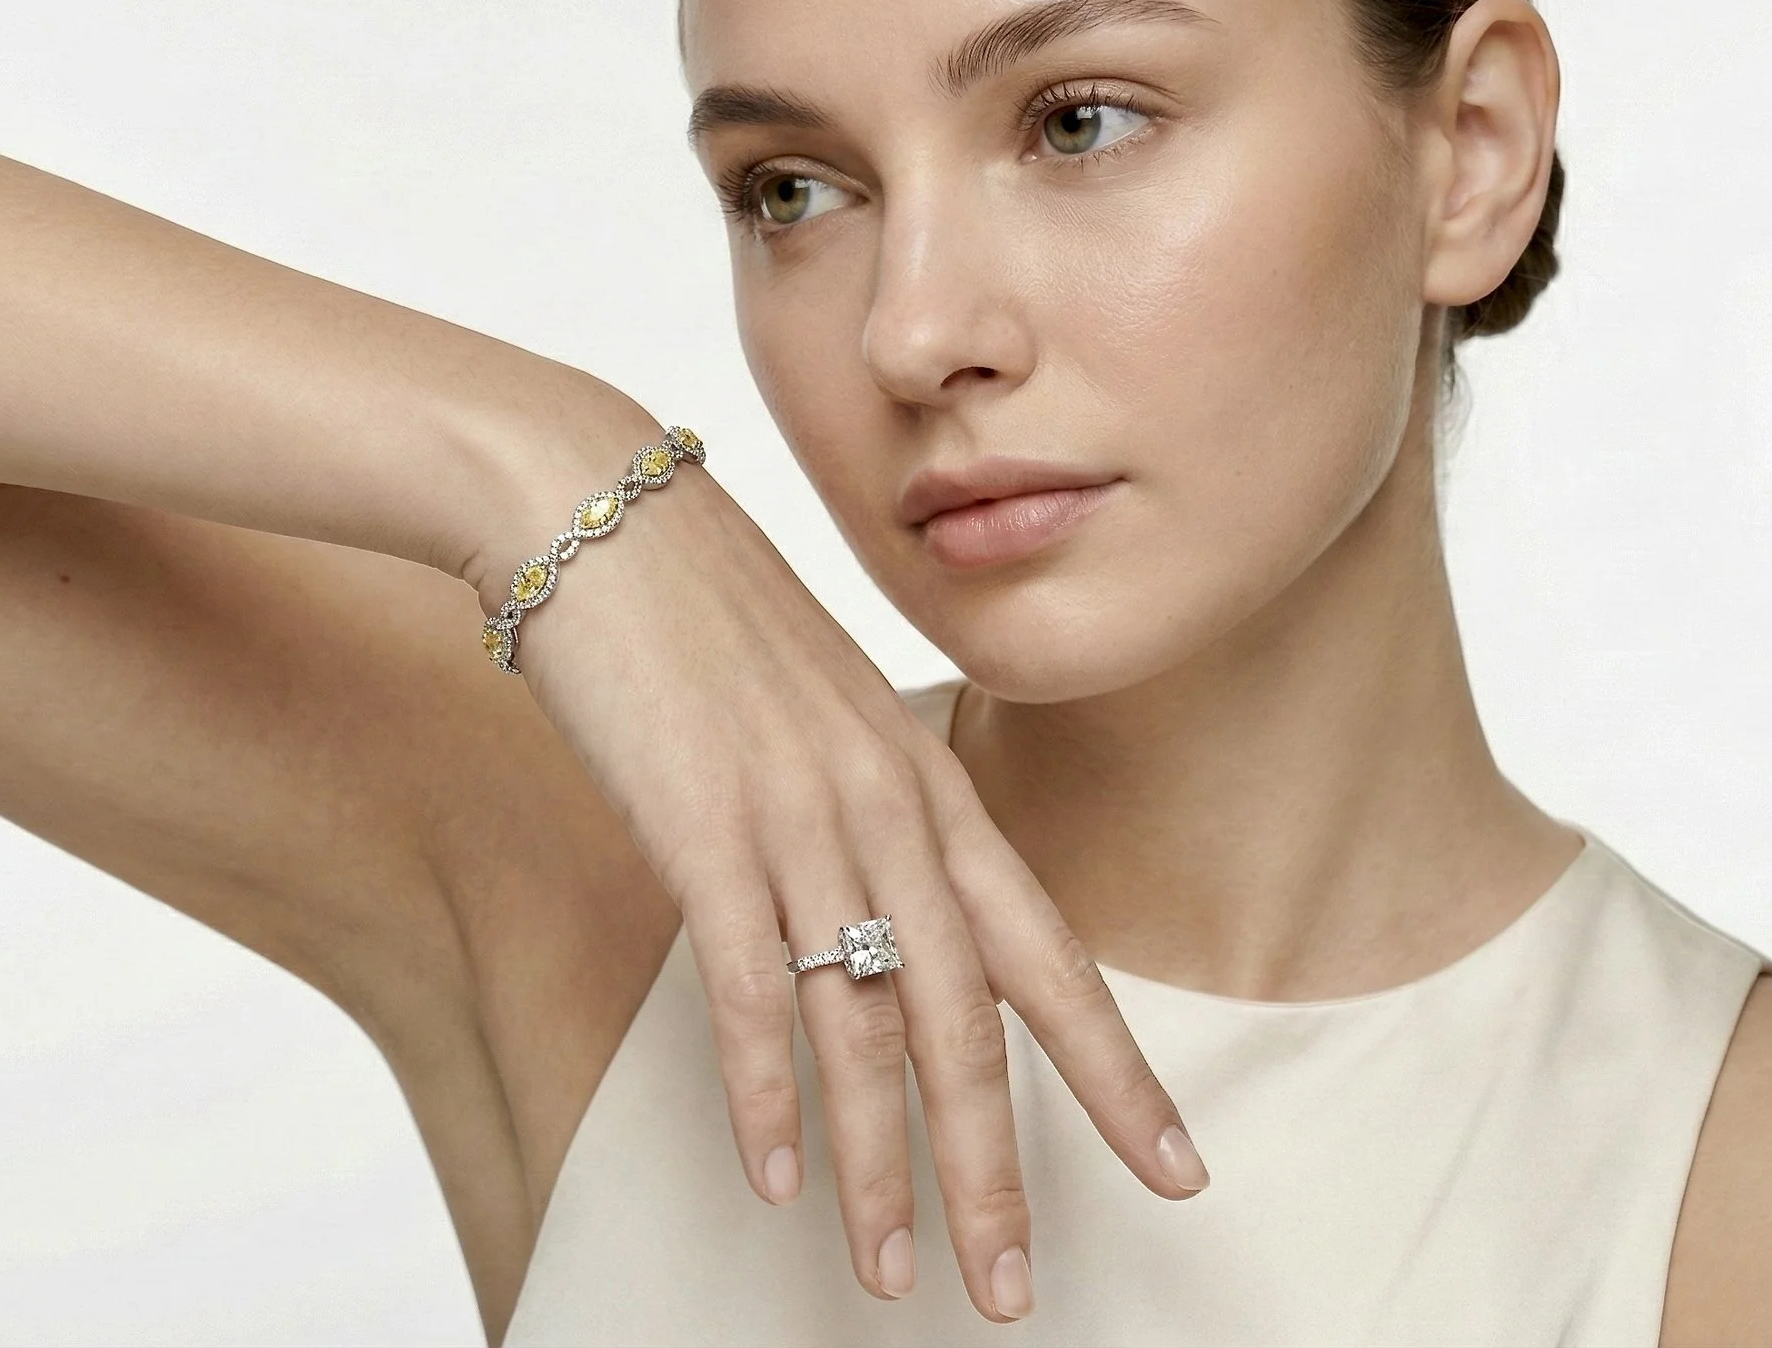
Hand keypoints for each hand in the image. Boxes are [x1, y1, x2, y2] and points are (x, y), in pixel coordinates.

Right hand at [473, 427, 1205, 1322]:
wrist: (593, 502)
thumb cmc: (700, 611)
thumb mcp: (819, 710)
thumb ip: (868, 806)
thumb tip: (886, 900)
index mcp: (930, 784)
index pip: (1049, 956)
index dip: (1118, 1073)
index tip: (1178, 1170)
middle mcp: (890, 808)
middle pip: (971, 1023)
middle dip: (1000, 1171)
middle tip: (1015, 1293)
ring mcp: (802, 817)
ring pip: (868, 1028)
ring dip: (880, 1167)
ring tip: (894, 1273)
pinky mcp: (704, 824)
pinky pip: (752, 988)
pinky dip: (765, 1093)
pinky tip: (772, 1176)